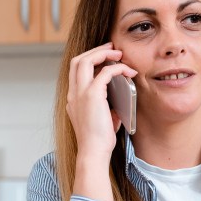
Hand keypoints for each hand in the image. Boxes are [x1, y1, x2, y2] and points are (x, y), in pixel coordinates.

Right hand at [67, 42, 137, 200]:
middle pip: (77, 60)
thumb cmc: (98, 140)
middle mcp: (73, 93)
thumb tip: (118, 99)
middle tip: (111, 48)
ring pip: (85, 60)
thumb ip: (106, 106)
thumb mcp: (101, 119)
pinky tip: (127, 72)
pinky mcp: (92, 95)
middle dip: (95, 50)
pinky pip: (104, 72)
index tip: (104, 57)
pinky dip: (117, 68)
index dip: (89, 59)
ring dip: (103, 54)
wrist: (93, 153)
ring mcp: (80, 93)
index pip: (75, 71)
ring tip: (119, 54)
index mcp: (73, 99)